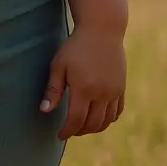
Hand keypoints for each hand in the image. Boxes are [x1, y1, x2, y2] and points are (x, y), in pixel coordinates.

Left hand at [39, 25, 125, 139]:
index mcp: (84, 89)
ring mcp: (114, 91)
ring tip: (83, 126)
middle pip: (92, 124)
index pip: (76, 120)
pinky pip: (118, 111)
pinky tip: (100, 118)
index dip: (67, 131)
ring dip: (95, 128)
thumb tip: (44, 110)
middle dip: (80, 131)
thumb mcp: (59, 65)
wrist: (102, 30)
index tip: (60, 135)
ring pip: (107, 121)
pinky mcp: (122, 87)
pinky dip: (109, 119)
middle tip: (70, 131)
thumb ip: (53, 89)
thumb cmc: (76, 46)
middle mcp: (102, 93)